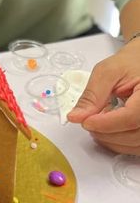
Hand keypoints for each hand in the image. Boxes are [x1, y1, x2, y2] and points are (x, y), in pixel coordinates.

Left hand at [67, 38, 139, 154]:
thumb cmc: (130, 63)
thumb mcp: (107, 72)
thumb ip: (92, 95)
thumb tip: (76, 116)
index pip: (130, 117)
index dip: (106, 123)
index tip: (85, 121)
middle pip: (133, 135)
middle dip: (105, 133)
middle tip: (86, 122)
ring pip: (135, 145)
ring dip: (111, 141)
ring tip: (96, 124)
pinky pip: (137, 146)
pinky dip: (120, 143)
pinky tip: (108, 131)